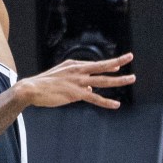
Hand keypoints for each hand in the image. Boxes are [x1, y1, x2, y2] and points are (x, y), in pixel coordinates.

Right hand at [14, 53, 135, 109]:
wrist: (31, 89)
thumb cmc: (43, 84)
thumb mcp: (61, 78)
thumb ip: (77, 82)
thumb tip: (91, 88)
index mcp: (73, 65)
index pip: (94, 64)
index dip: (107, 64)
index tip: (118, 64)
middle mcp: (78, 71)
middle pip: (102, 66)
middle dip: (118, 61)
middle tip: (130, 57)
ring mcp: (78, 82)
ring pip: (103, 80)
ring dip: (119, 79)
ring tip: (132, 78)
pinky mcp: (76, 94)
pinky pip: (95, 98)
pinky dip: (106, 102)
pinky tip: (116, 104)